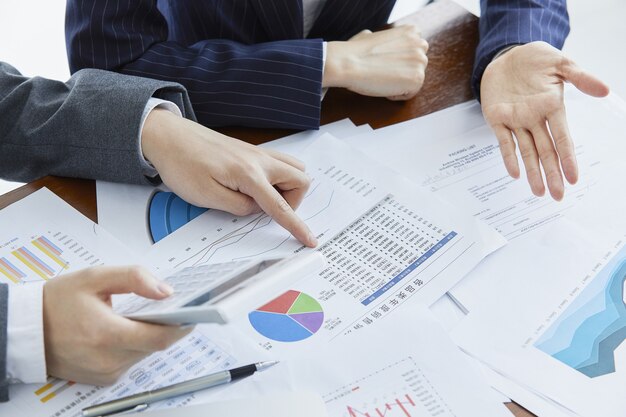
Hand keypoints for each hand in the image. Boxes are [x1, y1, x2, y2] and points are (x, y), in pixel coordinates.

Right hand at [43, 266, 191, 385]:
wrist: (26, 331)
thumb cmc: (57, 302)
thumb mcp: (95, 277)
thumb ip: (134, 278)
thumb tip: (166, 291)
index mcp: (106, 334)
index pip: (159, 337)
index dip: (182, 326)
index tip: (195, 313)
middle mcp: (108, 360)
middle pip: (155, 345)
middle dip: (166, 326)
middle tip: (172, 307)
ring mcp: (106, 373)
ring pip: (145, 353)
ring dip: (149, 335)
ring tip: (144, 314)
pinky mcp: (104, 379)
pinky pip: (132, 361)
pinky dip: (135, 345)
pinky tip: (126, 329)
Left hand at [141, 110, 316, 246]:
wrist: (169, 136)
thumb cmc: (183, 164)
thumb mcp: (207, 197)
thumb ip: (239, 207)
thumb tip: (258, 209)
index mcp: (249, 174)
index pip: (281, 205)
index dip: (297, 225)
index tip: (310, 239)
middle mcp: (259, 160)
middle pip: (300, 180)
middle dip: (294, 200)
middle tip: (267, 210)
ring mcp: (257, 153)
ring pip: (293, 168)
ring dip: (287, 187)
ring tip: (262, 198)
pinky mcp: (250, 151)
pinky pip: (279, 162)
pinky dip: (277, 177)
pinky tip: (256, 185)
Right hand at [324, 25, 428, 100]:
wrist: (347, 63)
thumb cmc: (353, 52)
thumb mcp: (369, 36)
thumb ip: (381, 38)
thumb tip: (370, 36)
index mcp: (410, 32)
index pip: (415, 52)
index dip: (399, 60)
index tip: (384, 62)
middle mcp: (419, 44)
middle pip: (417, 67)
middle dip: (402, 72)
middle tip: (382, 72)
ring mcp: (420, 61)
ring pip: (414, 80)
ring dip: (399, 83)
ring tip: (382, 78)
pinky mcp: (417, 78)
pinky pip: (410, 94)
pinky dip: (396, 95)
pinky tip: (383, 85)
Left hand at [480, 41, 609, 199]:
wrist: (506, 54)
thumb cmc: (535, 58)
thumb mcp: (560, 63)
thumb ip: (580, 77)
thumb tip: (606, 90)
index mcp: (552, 107)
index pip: (562, 138)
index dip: (567, 158)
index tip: (574, 178)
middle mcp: (535, 118)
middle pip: (546, 151)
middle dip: (552, 173)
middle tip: (557, 196)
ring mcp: (516, 119)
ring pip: (527, 151)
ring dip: (532, 172)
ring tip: (539, 192)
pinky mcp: (497, 117)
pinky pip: (503, 141)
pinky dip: (509, 157)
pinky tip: (514, 174)